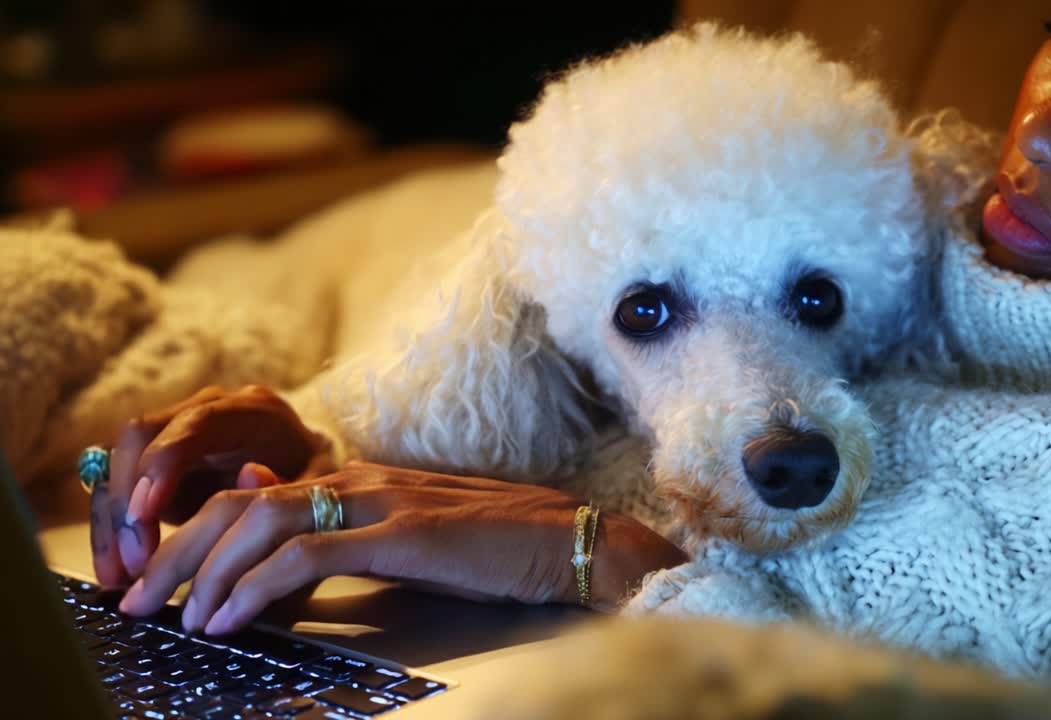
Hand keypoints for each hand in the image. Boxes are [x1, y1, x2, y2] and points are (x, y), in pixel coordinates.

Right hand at [91, 385, 332, 588]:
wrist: (311, 476)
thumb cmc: (316, 485)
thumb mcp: (317, 490)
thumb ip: (288, 486)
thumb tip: (249, 476)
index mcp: (249, 411)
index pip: (192, 423)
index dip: (162, 464)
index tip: (144, 515)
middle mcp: (203, 410)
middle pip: (140, 437)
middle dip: (128, 500)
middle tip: (135, 562)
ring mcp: (174, 432)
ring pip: (117, 463)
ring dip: (112, 522)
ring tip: (120, 578)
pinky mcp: (155, 462)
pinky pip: (118, 488)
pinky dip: (112, 531)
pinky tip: (118, 573)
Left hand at [116, 462, 687, 634]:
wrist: (573, 539)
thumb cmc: (502, 547)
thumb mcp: (417, 539)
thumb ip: (359, 541)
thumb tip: (294, 567)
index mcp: (363, 480)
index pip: (258, 496)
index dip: (201, 535)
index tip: (168, 581)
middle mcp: (362, 480)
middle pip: (243, 504)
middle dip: (182, 552)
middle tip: (139, 599)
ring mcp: (382, 502)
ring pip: (263, 524)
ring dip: (207, 571)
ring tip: (175, 615)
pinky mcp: (402, 535)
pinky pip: (307, 557)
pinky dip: (256, 587)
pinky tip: (230, 619)